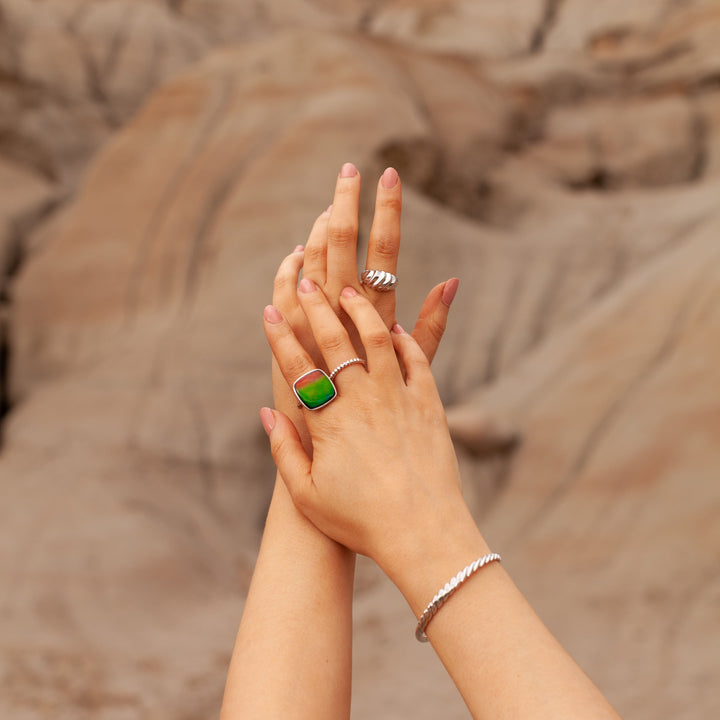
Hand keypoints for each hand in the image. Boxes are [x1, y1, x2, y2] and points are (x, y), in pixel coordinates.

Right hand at [261, 282, 482, 591]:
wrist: (422, 532)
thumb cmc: (360, 521)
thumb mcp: (307, 494)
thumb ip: (283, 450)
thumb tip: (266, 413)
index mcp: (328, 422)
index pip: (297, 366)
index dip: (279, 336)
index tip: (268, 311)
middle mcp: (362, 400)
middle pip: (334, 340)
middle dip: (316, 307)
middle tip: (306, 281)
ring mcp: (398, 398)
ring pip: (377, 338)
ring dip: (359, 310)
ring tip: (347, 290)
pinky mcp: (428, 404)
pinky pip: (416, 360)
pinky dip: (404, 339)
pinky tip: (394, 329)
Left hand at [270, 163, 459, 447]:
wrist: (338, 461)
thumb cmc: (386, 416)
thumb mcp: (416, 368)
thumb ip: (431, 323)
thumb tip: (452, 280)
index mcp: (380, 321)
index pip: (383, 253)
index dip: (386, 211)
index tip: (386, 175)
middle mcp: (345, 321)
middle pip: (344, 247)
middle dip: (348, 203)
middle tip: (350, 168)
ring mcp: (313, 332)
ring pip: (311, 265)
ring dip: (317, 232)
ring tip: (328, 205)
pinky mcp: (289, 345)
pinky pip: (282, 294)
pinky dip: (287, 270)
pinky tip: (294, 256)